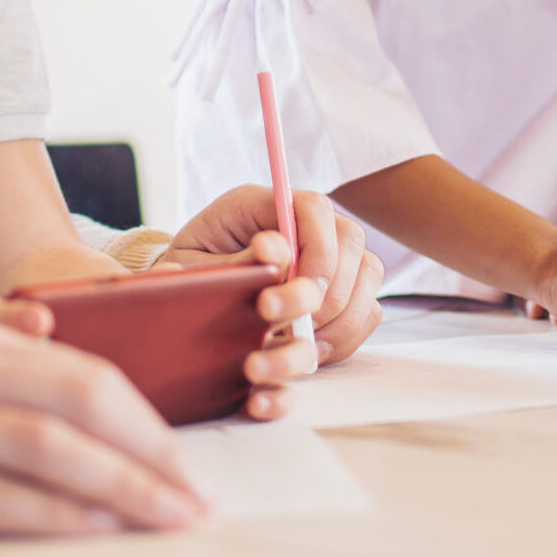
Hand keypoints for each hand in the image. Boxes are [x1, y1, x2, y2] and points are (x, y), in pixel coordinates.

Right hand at [0, 319, 207, 538]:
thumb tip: (65, 387)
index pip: (83, 372)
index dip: (143, 420)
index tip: (180, 463)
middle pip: (82, 401)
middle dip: (151, 453)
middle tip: (195, 500)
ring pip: (47, 447)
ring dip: (121, 487)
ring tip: (168, 521)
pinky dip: (49, 514)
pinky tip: (92, 532)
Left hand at [160, 183, 385, 379]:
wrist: (189, 302)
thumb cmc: (191, 276)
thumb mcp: (196, 265)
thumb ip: (238, 260)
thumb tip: (272, 250)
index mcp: (263, 204)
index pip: (313, 207)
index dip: (316, 247)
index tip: (298, 286)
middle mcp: (305, 224)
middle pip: (349, 242)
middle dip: (325, 291)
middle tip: (288, 324)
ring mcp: (329, 256)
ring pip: (367, 277)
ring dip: (337, 319)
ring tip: (295, 344)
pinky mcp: (340, 292)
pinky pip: (366, 311)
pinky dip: (344, 336)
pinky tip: (311, 352)